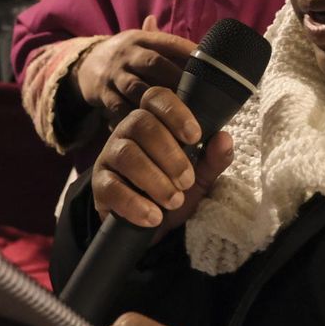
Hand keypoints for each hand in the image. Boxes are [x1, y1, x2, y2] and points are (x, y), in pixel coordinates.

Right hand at [76, 15, 195, 126]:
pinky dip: (134, 119)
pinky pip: (119, 108)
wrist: (86, 62)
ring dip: (157, 104)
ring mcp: (114, 74)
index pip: (169, 42)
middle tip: (200, 99)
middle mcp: (128, 54)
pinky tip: (152, 131)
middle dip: (176, 79)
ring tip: (179, 120)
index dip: (189, 53)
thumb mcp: (145, 44)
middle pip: (154, 63)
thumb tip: (206, 50)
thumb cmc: (129, 57)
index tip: (209, 66)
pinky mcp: (103, 94)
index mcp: (143, 40)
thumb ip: (171, 49)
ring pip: (137, 88)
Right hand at [92, 87, 233, 235]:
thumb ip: (213, 159)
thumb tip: (225, 138)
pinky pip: (111, 187)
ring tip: (174, 200)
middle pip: (140, 123)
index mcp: (153, 121)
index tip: (195, 136)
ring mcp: (110, 156)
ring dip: (155, 179)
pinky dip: (135, 203)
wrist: (153, 227)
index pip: (156, 97)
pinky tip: (153, 216)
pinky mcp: (99, 184)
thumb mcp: (200, 177)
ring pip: (127, 154)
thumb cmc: (175, 190)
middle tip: (186, 181)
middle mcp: (127, 131)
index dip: (174, 111)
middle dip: (170, 154)